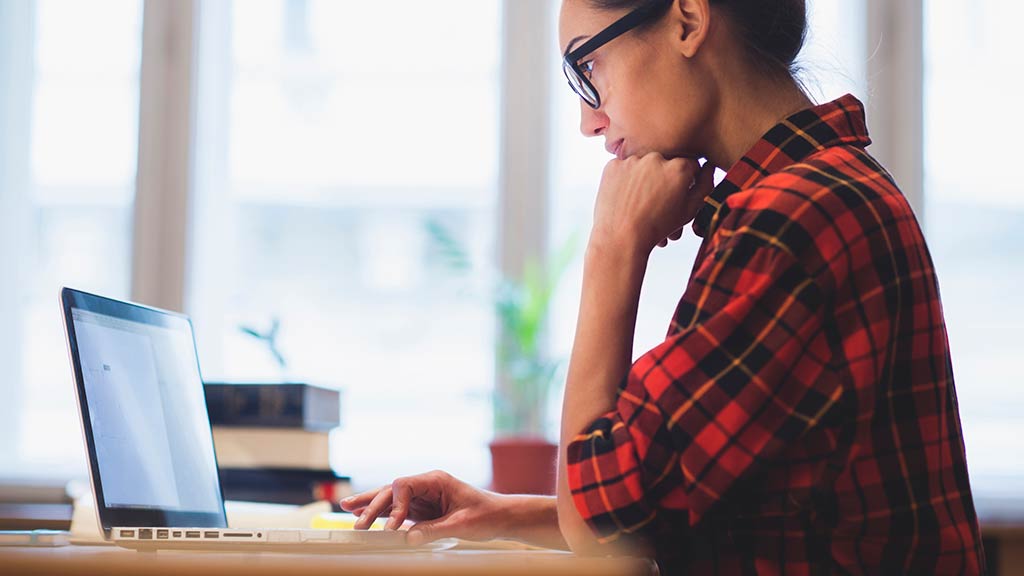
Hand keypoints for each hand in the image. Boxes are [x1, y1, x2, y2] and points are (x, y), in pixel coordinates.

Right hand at [339, 470, 506, 545]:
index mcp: (436, 480)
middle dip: (372, 503)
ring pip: (391, 498)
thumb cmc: (486, 515)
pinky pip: (397, 511)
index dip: (394, 505)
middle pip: (392, 490)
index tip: (391, 527)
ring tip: (346, 509)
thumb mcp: (462, 524)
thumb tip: (407, 538)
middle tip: (353, 518)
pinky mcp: (423, 510)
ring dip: (370, 505)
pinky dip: (381, 514)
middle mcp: (426, 485)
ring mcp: (423, 497)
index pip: (404, 485)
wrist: (500, 517)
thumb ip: (434, 530)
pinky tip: (364, 516)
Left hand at [591, 153, 716, 253]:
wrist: (621, 238)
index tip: (677, 194)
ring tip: (640, 202)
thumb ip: (704, 185)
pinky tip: (626, 198)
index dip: (685, 181)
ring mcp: (633, 160)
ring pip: (643, 164)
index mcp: (680, 167)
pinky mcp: (613, 165)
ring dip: (644, 178)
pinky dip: (624, 179)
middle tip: (657, 201)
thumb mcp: (689, 210)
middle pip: (665, 163)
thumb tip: (709, 166)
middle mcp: (657, 158)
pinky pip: (623, 168)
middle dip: (663, 178)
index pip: (690, 166)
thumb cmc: (657, 227)